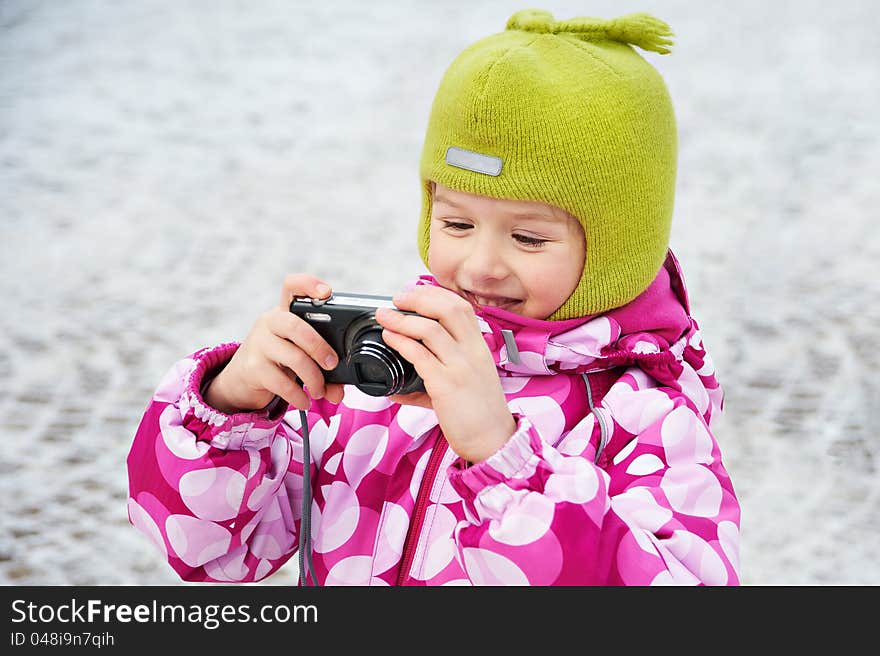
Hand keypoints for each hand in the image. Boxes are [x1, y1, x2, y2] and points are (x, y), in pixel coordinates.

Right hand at [203, 274, 344, 412]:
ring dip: (313, 378)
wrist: (242, 377)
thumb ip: (321, 366)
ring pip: (292, 357)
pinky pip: (282, 382)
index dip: (308, 284)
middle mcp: (270, 322)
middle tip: (332, 364)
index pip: (291, 286)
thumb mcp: (299, 354)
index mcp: (285, 312)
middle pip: (295, 325)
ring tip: (320, 391)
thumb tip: (338, 390)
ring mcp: (259, 344)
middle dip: (319, 346)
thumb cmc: (279, 359)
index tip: (327, 293)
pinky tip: (304, 401)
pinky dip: (298, 396)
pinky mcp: (253, 367)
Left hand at [376, 285, 515, 463]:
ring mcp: (460, 367)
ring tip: (384, 317)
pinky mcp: (446, 385)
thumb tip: (399, 390)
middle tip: (397, 299)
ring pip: (430, 329)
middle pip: (448, 309)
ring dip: (402, 319)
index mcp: (480, 348)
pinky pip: (420, 355)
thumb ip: (436, 379)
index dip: (435, 295)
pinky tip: (389, 339)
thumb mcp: (467, 386)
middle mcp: (473, 352)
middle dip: (418, 298)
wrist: (494, 442)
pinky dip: (400, 342)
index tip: (414, 294)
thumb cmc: (480, 415)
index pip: (461, 307)